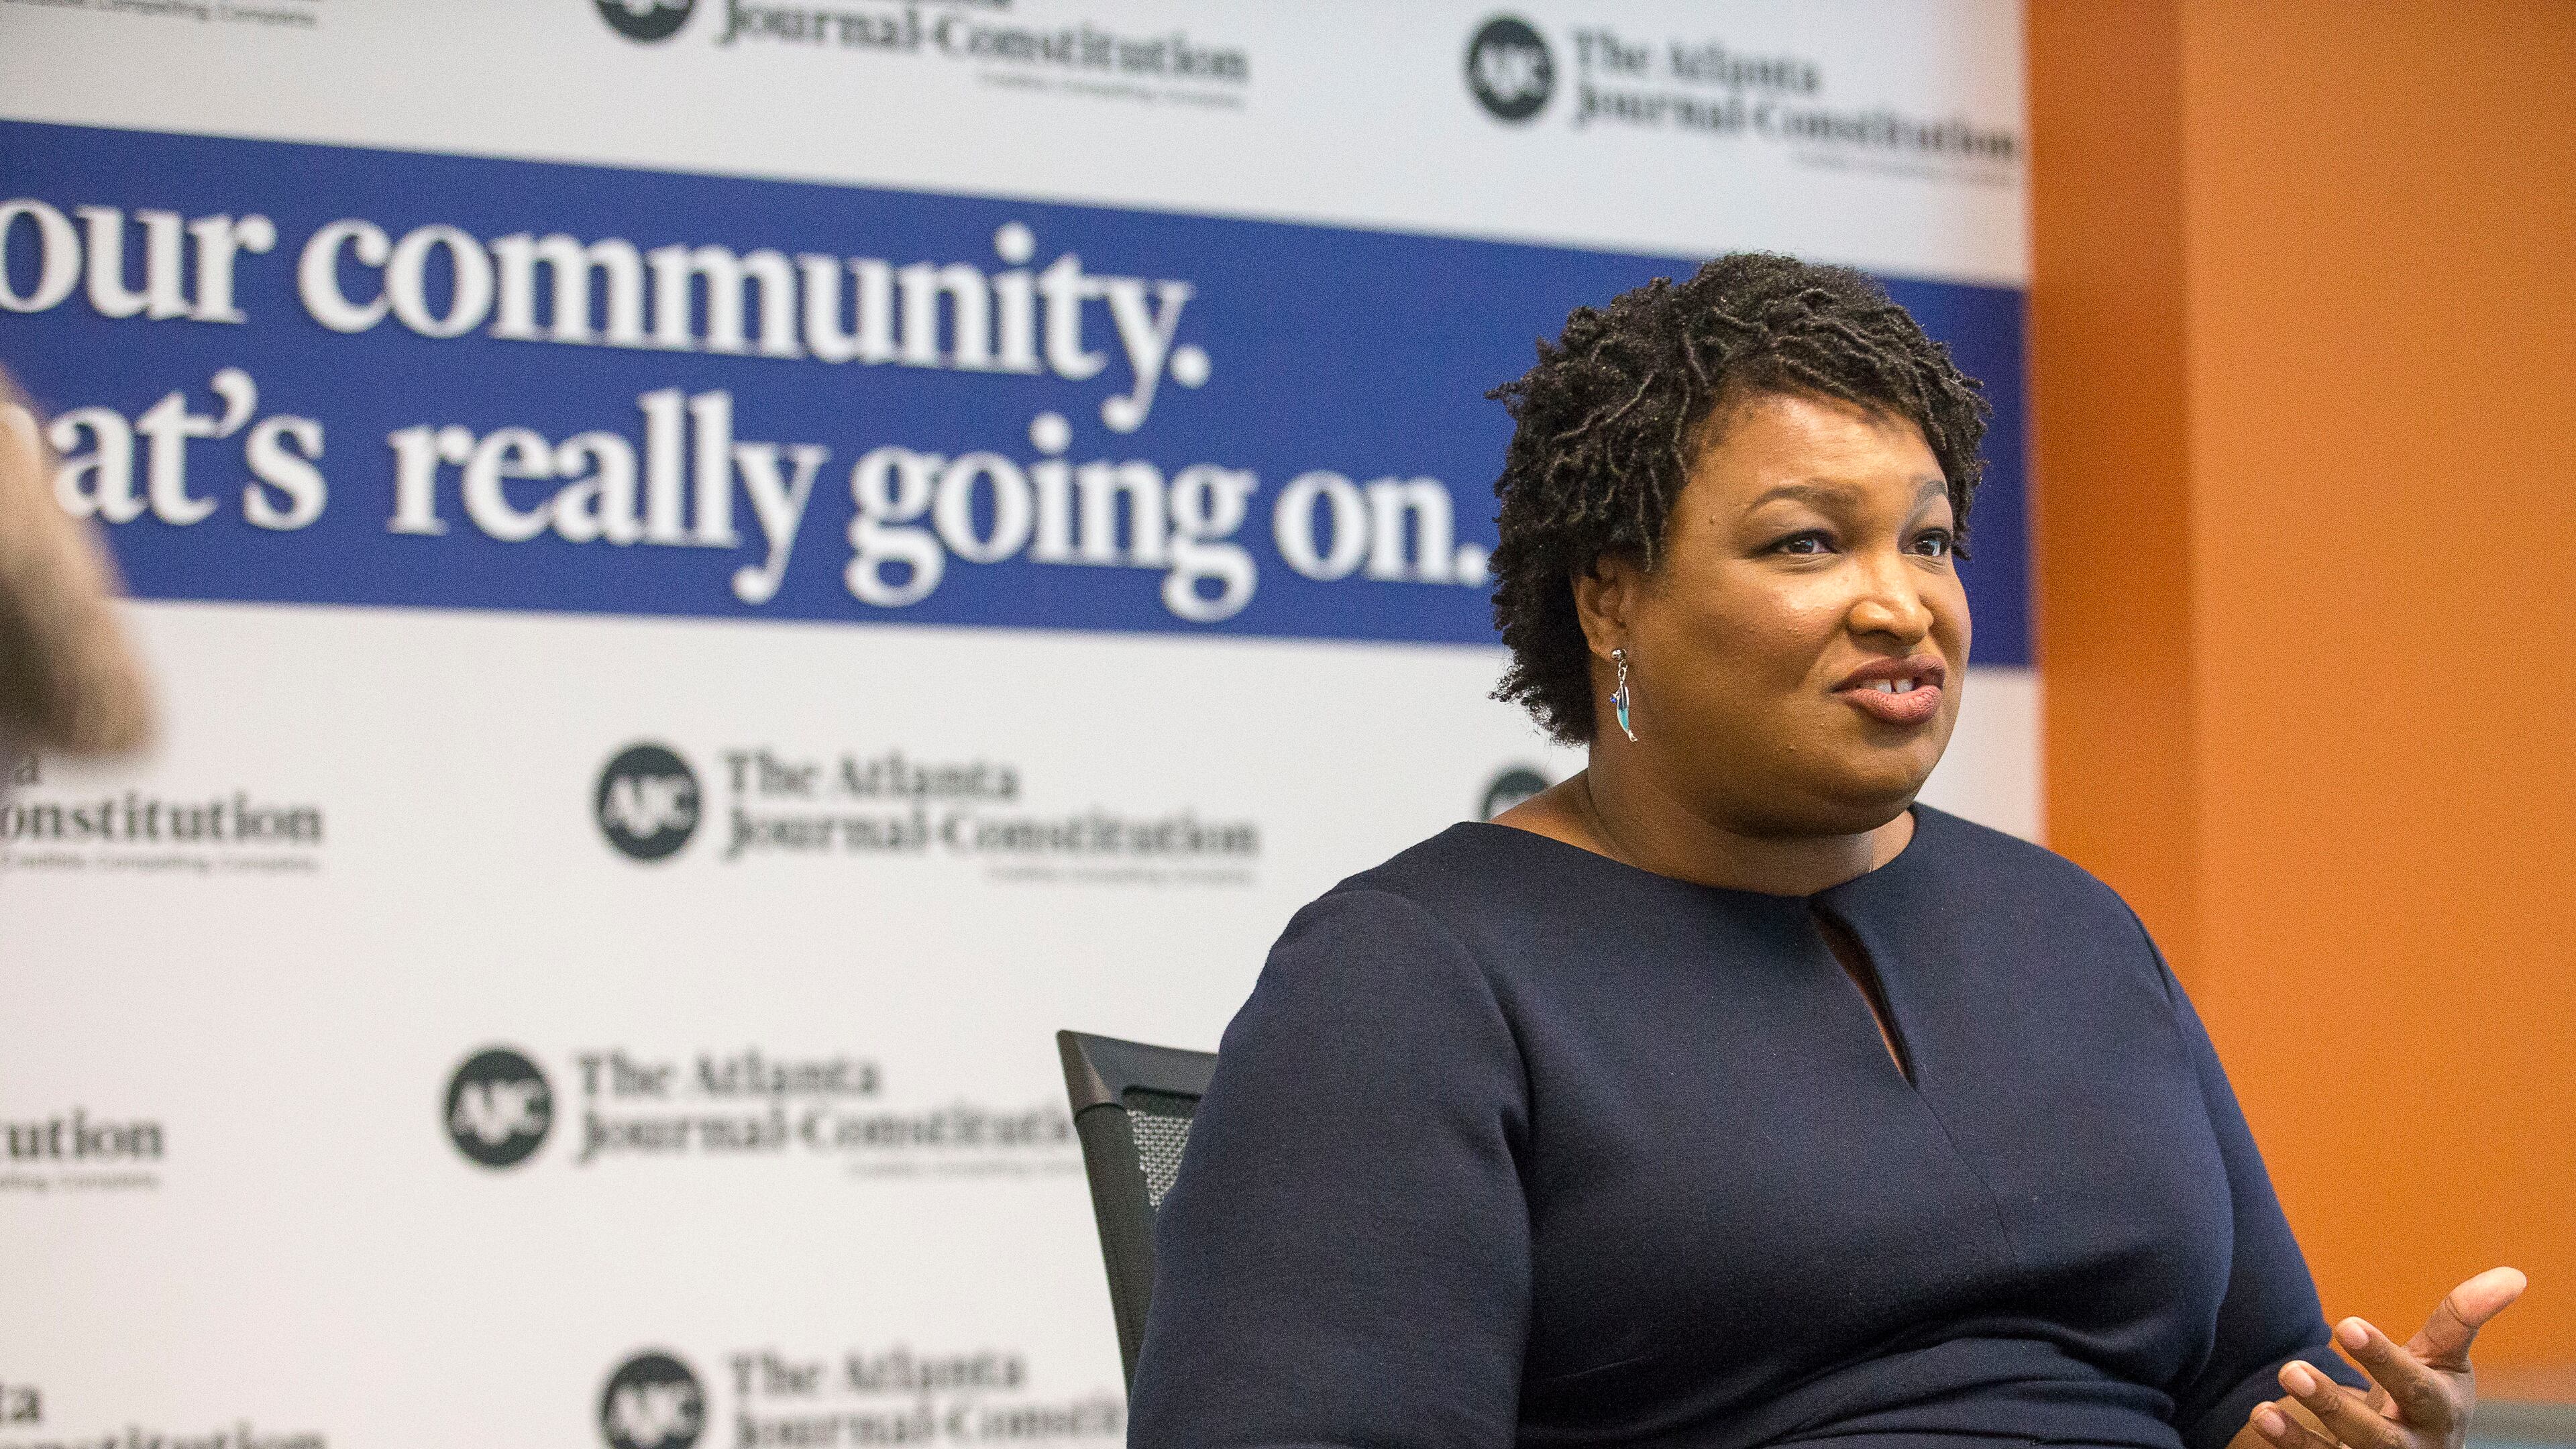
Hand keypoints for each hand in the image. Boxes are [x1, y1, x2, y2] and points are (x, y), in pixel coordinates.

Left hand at [2248, 1267, 2527, 1448]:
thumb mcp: (2444, 1359)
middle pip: (2377, 1437)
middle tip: (2291, 1369)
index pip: (2414, 1386)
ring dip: (2301, 1438)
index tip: (2345, 1323)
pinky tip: (2262, 1420)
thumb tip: (2513, 1275)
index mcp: (2439, 1410)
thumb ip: (2462, 1318)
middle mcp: (2412, 1448)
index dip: (2382, 1358)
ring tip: (2263, 1411)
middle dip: (2334, 1405)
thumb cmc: (2427, 1393)